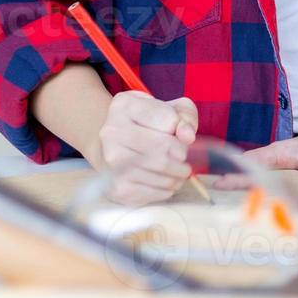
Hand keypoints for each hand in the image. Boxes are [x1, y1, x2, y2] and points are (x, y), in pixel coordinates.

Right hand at [93, 91, 198, 205]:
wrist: (114, 147)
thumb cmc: (148, 125)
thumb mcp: (170, 108)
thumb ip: (186, 115)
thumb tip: (187, 136)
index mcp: (125, 106)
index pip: (168, 120)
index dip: (181, 129)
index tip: (179, 133)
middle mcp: (111, 132)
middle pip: (163, 148)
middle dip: (182, 154)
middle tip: (184, 157)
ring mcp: (110, 161)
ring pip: (160, 171)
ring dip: (178, 173)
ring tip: (179, 170)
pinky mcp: (116, 187)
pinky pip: (154, 192)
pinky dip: (168, 188)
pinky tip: (167, 181)